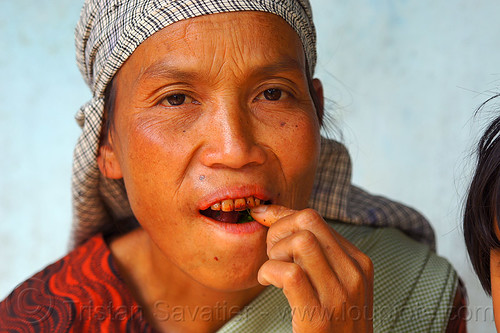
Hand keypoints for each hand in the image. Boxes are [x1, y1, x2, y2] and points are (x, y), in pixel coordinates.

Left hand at [251, 205, 372, 332]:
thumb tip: (275, 214)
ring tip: (273, 270)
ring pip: (300, 242)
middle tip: (271, 253)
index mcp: (358, 262)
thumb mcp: (337, 283)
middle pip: (307, 221)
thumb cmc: (335, 323)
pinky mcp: (319, 317)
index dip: (282, 217)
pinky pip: (290, 274)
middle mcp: (353, 274)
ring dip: (275, 252)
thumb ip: (316, 252)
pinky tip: (268, 282)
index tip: (264, 222)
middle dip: (278, 230)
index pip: (314, 218)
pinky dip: (270, 272)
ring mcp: (339, 296)